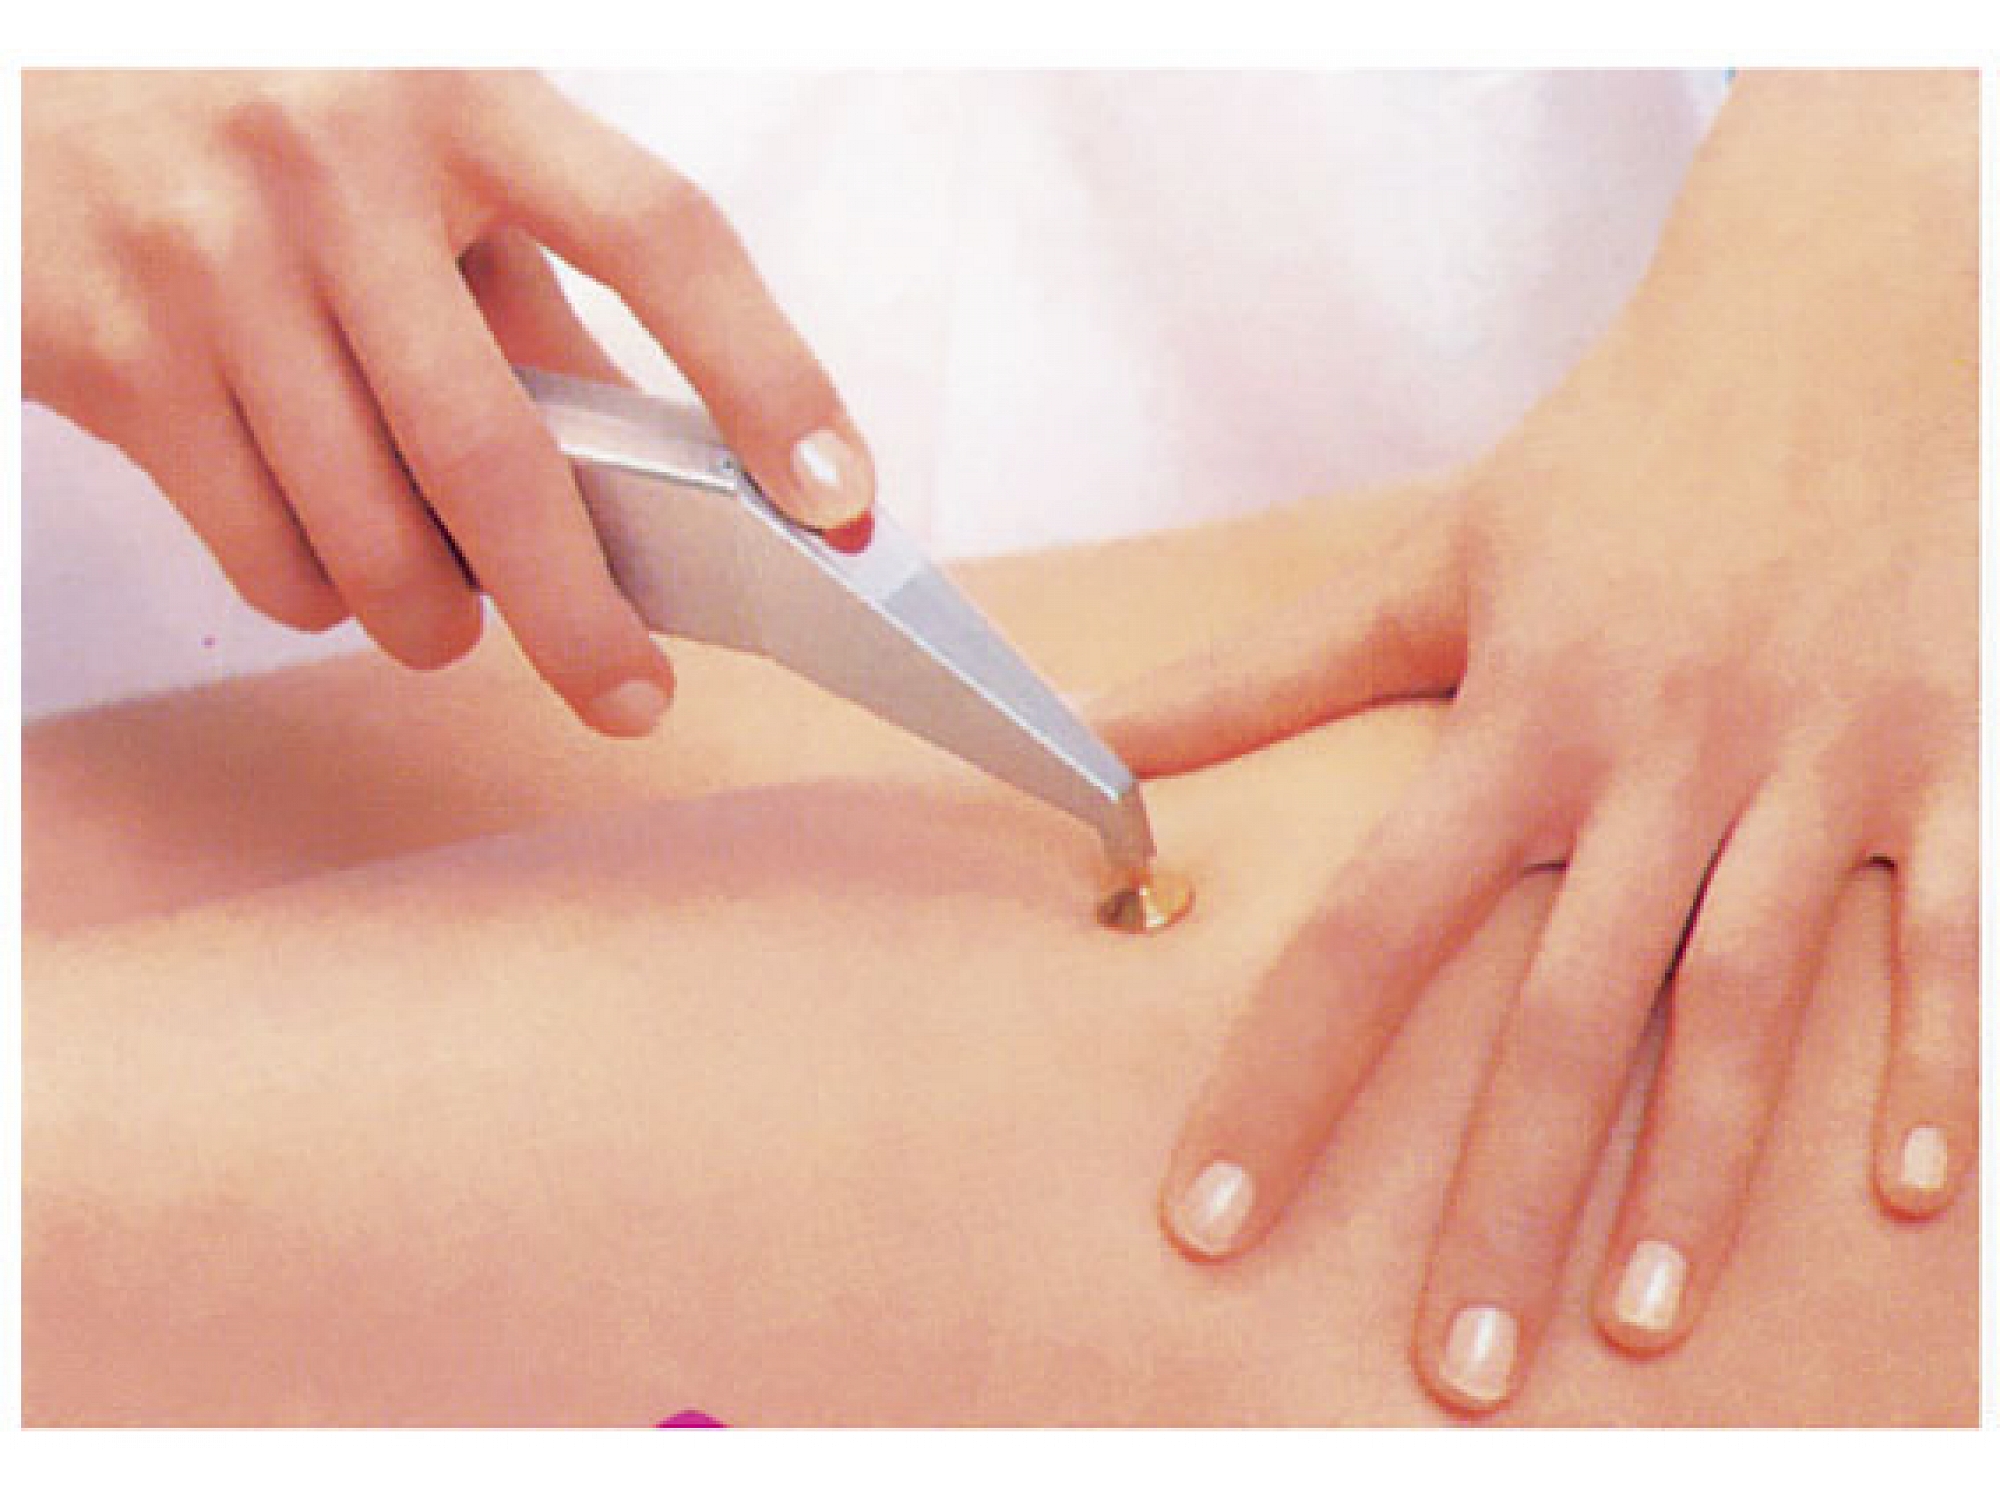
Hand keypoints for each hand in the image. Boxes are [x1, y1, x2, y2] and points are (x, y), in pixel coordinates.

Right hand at [23, 70, 873, 735]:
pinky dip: (327, 597)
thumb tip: (661, 470)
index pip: (658, 238)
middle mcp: (329, 170)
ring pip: (371, 539)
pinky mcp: (109, 353)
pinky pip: (264, 554)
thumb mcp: (420, 152)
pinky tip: (338, 563)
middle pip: (498, 459)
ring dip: (442, 623)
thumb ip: (530, 287)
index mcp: (456, 95)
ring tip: (463, 623)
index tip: (839, 497)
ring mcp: (208, 263)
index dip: (767, 372)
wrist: (8, 43)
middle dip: (580, 618)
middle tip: (633, 697)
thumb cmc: (270, 109)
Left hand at [1097, 71, 1975, 1414]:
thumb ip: (1261, 671)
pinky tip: (1905, 1202)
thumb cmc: (1615, 457)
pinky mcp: (1949, 759)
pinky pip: (1954, 936)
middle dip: (1506, 1202)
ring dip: (1698, 1177)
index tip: (1212, 1223)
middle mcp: (1658, 759)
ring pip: (1748, 1002)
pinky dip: (1941, 1066)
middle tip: (1456, 1372)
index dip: (1284, 1083)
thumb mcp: (1430, 558)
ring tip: (1635, 1327)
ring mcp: (1814, 766)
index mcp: (1520, 717)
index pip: (1369, 934)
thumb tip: (1089, 734)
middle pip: (1565, 1014)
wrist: (1840, 318)